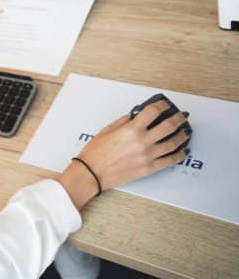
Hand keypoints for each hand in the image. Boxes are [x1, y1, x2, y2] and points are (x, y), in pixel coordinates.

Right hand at [58, 99, 188, 208]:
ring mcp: (147, 156)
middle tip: (181, 116)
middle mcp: (142, 142)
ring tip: (185, 132)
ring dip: (182, 136)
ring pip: (173, 144)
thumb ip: (125, 120)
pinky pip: (170, 161)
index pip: (153, 112)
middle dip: (178, 118)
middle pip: (168, 126)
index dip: (162, 105)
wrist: (93, 173)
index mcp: (131, 130)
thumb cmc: (96, 152)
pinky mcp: (149, 168)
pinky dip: (179, 155)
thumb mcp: (108, 130)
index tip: (165, 105)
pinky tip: (182, 151)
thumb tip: (137, 115)